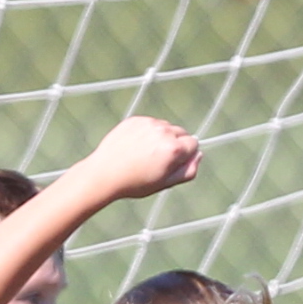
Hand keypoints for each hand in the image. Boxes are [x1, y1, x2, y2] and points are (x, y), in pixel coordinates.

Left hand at [83, 115, 200, 202]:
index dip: (185, 155)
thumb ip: (188, 170)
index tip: (172, 164)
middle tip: (158, 160)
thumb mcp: (166, 183)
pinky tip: (135, 146)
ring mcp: (148, 123)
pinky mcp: (135, 120)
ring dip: (161, 137)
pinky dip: (147, 132)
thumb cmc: (135, 182)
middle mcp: (163, 132)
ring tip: (145, 154)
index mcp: (174, 148)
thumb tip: (198, 155)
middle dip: (175, 144)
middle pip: (181, 133)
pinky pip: (150, 123)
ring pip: (166, 127)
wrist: (104, 174)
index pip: (194, 143)